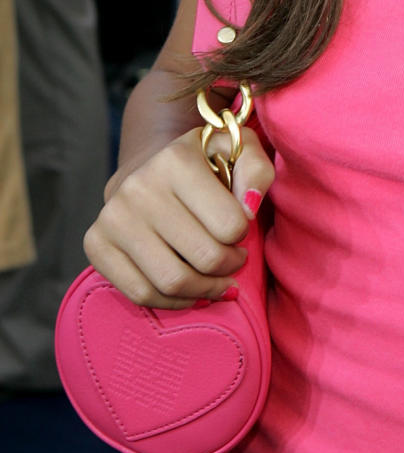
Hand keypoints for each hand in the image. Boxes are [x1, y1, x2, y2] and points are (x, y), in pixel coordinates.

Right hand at [84, 123, 274, 307]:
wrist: (149, 170)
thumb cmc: (203, 165)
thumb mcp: (237, 150)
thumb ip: (257, 171)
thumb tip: (250, 208)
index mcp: (176, 160)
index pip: (230, 224)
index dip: (243, 235)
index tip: (240, 230)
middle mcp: (139, 187)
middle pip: (204, 257)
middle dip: (229, 267)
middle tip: (234, 261)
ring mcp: (113, 218)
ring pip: (173, 282)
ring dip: (205, 290)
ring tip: (218, 281)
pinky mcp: (96, 244)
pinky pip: (141, 294)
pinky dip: (173, 301)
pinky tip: (191, 292)